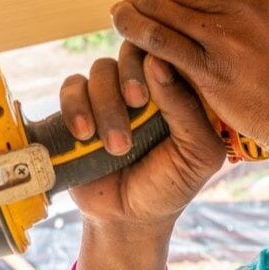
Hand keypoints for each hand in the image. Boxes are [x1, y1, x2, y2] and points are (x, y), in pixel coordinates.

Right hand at [60, 39, 225, 237]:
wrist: (129, 218)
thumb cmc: (171, 185)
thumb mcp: (196, 154)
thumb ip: (186, 110)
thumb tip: (159, 62)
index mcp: (179, 90)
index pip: (170, 52)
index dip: (159, 57)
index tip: (159, 85)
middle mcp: (145, 86)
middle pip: (132, 50)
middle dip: (131, 76)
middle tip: (136, 102)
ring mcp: (110, 94)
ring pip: (101, 70)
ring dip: (106, 104)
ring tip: (117, 146)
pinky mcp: (80, 107)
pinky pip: (72, 86)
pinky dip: (75, 106)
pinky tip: (85, 135)